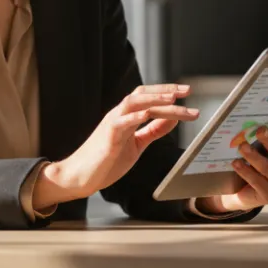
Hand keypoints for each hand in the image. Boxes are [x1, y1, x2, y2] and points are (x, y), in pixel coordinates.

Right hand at [33, 84, 199, 210]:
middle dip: (165, 91)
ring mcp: (112, 125)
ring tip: (172, 99)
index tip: (187, 91)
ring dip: (153, 99)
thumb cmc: (107, 160)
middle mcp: (119, 115)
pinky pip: (120, 123)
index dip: (167, 92)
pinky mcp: (107, 138)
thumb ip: (153, 131)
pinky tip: (147, 114)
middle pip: (143, 94)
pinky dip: (133, 117)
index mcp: (126, 117)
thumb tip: (174, 119)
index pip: (148, 97)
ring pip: (133, 103)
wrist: (80, 176)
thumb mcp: (137, 144)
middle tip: (187, 91)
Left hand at [201, 110, 267, 212]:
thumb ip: (265, 138)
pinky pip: (258, 182)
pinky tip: (236, 163)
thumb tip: (256, 119)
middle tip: (260, 130)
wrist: (245, 192)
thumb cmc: (256, 165)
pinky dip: (246, 172)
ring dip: (254, 156)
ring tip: (242, 147)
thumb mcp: (262, 150)